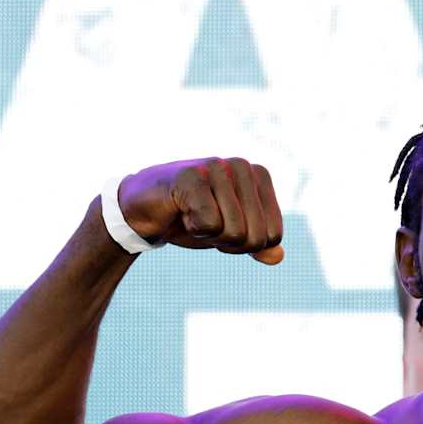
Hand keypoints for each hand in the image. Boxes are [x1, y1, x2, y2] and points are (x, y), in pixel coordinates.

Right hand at [113, 157, 284, 262]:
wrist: (144, 208)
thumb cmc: (192, 217)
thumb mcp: (231, 234)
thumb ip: (258, 245)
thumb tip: (278, 257)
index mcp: (259, 176)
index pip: (273, 235)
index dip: (246, 245)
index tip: (223, 227)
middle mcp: (242, 166)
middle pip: (256, 237)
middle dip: (229, 243)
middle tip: (205, 224)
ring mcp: (217, 168)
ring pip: (235, 232)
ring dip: (210, 236)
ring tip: (192, 215)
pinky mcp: (192, 177)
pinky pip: (210, 224)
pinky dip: (194, 229)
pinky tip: (181, 212)